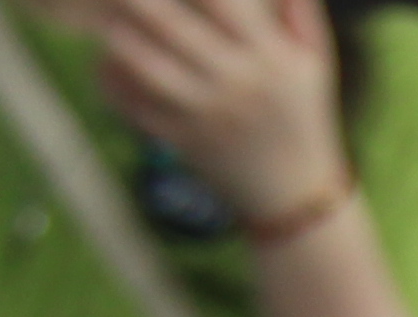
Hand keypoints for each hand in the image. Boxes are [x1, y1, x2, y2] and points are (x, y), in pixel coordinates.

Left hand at [84, 0, 346, 224]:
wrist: (294, 196)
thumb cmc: (301, 117)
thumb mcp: (314, 64)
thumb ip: (300, 14)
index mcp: (271, 57)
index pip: (224, 2)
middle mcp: (238, 83)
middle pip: (175, 27)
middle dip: (141, 2)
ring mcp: (208, 115)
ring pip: (149, 68)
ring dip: (121, 39)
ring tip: (105, 21)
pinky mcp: (186, 142)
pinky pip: (139, 109)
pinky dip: (115, 85)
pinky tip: (103, 63)